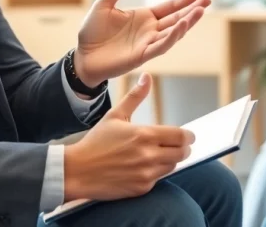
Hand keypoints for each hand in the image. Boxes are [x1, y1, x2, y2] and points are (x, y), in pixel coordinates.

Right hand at [64, 73, 193, 200]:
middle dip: (183, 148)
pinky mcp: (141, 189)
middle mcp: (148, 155)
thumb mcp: (115, 115)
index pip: (181, 136)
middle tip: (179, 146)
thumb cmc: (95, 142)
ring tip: (159, 155)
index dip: (188, 136)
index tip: (188, 136)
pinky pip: (158, 180)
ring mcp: (145, 174)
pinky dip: (156, 173)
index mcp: (144, 134)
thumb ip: (135, 97)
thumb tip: (147, 77)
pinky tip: (144, 167)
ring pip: (172, 166)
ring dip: (170, 160)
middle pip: (182, 153)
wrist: (77, 171)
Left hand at [74, 0, 210, 86]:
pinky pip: (161, 46)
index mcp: (144, 17)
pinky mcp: (142, 56)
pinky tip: (181, 26)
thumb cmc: (92, 32)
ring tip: (200, 11)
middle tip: (208, 0)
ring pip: (173, 33)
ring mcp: (148, 43)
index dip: (185, 0)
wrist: (82, 56)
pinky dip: (172, 37)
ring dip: (187, 23)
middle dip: (193, 10)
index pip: (170, 7)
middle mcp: (150, 30)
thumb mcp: (104, 4)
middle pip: (177, 19)